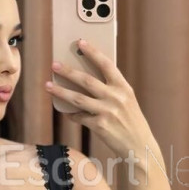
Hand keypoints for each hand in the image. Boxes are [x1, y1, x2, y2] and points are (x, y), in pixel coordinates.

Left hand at [45, 38, 154, 160]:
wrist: (140, 147)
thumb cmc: (132, 122)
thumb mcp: (127, 101)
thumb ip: (112, 90)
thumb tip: (86, 79)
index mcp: (124, 88)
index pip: (106, 65)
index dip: (93, 52)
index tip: (80, 42)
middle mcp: (116, 98)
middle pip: (87, 80)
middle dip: (68, 71)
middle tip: (54, 64)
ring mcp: (107, 112)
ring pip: (77, 98)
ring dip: (60, 91)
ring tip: (48, 85)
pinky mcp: (99, 126)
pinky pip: (79, 116)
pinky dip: (71, 114)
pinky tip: (65, 112)